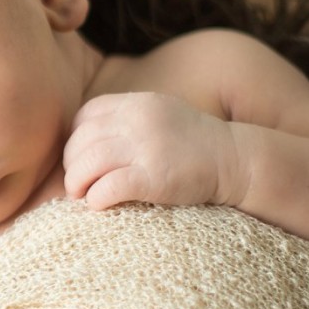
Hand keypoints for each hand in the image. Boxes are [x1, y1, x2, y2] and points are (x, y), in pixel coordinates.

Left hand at [63, 92, 247, 209]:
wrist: (235, 160)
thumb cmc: (192, 144)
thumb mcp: (158, 115)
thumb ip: (125, 120)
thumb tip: (83, 142)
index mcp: (137, 104)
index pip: (85, 116)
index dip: (75, 140)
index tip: (81, 158)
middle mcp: (138, 121)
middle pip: (81, 141)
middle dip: (72, 165)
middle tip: (77, 183)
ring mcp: (147, 148)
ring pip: (87, 163)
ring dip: (77, 184)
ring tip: (82, 195)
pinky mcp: (155, 177)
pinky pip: (108, 187)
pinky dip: (96, 199)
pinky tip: (99, 204)